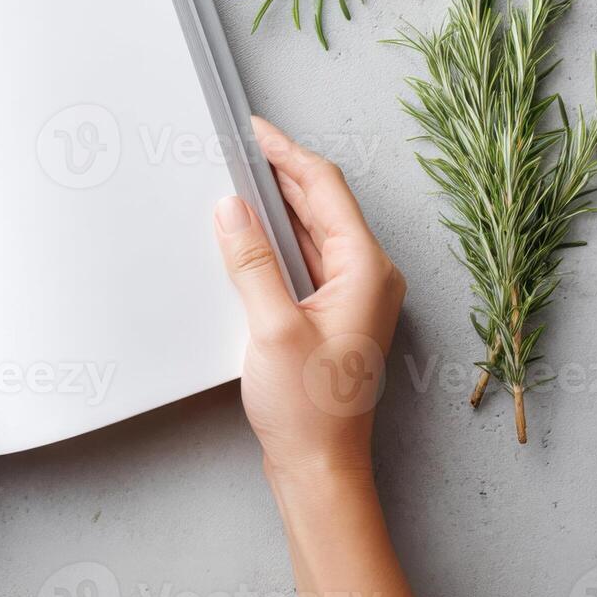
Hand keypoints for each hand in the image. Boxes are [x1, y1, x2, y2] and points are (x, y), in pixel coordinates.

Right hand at [214, 118, 433, 596]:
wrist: (319, 467)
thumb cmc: (309, 410)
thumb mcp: (271, 329)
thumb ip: (251, 262)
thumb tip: (230, 206)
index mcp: (365, 271)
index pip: (325, 190)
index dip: (287, 153)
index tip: (254, 129)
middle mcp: (366, 276)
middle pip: (321, 203)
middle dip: (279, 170)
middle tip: (237, 144)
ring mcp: (349, 295)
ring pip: (312, 228)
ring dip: (275, 202)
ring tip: (237, 176)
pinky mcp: (328, 312)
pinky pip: (304, 256)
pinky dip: (275, 236)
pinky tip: (247, 231)